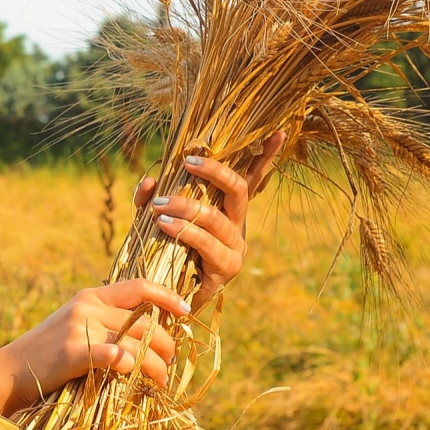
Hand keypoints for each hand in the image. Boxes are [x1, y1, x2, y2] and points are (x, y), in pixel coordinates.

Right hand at [0, 278, 191, 410]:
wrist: (10, 372)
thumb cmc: (46, 355)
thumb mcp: (74, 326)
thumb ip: (104, 322)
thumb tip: (145, 332)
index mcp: (90, 296)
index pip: (139, 287)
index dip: (167, 297)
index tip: (187, 311)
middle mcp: (88, 307)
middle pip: (145, 322)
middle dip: (166, 346)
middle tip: (170, 365)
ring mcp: (80, 328)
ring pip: (136, 344)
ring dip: (155, 366)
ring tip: (160, 381)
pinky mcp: (74, 352)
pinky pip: (114, 356)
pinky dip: (131, 367)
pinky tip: (138, 379)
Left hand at [132, 131, 283, 307]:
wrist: (164, 298)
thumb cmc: (163, 252)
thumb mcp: (154, 218)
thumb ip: (150, 199)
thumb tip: (150, 181)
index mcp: (228, 209)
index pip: (251, 179)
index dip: (266, 156)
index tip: (279, 132)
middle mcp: (238, 225)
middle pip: (237, 189)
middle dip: (213, 172)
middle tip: (186, 163)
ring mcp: (235, 248)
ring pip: (216, 218)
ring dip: (186, 207)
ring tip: (160, 206)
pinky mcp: (226, 269)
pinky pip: (207, 245)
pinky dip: (185, 232)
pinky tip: (166, 226)